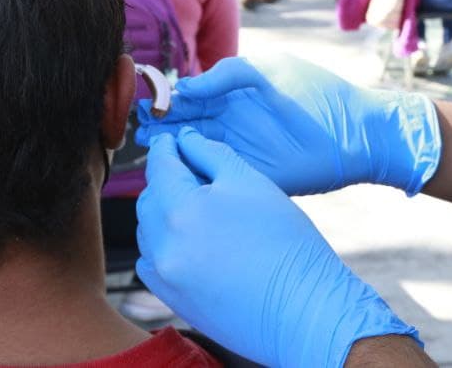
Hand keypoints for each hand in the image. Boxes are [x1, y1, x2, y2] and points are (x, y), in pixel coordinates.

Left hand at [136, 129, 420, 367]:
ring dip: (163, 212)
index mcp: (181, 210)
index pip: (159, 167)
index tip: (170, 140)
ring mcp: (164, 277)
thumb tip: (186, 139)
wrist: (303, 312)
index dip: (164, 148)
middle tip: (192, 172)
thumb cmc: (286, 243)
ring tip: (198, 208)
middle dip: (166, 180)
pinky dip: (163, 244)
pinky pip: (152, 261)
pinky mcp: (171, 300)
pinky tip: (193, 241)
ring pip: (148, 230)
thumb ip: (212, 154)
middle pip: (149, 198)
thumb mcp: (252, 183)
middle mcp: (163, 245)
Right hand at [137, 55, 440, 196]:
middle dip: (159, 124)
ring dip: (170, 147)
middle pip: (185, 124)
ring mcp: (239, 150)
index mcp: (233, 95)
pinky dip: (192, 171)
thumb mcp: (269, 71)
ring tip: (146, 145)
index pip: (191, 96)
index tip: (143, 100)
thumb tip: (186, 87)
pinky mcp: (249, 175)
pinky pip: (213, 174)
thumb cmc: (316, 94)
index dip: (166, 98)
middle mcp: (232, 124)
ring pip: (194, 149)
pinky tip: (174, 168)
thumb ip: (228, 74)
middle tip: (136, 127)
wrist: (358, 131)